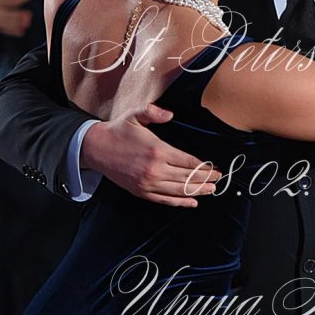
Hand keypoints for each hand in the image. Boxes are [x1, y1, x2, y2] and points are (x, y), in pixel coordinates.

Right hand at [81, 103, 221, 206]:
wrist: (95, 148)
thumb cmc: (118, 130)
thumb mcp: (135, 115)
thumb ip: (153, 112)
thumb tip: (170, 115)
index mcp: (157, 151)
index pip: (188, 162)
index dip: (205, 167)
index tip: (216, 168)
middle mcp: (154, 170)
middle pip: (187, 177)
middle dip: (206, 179)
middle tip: (218, 180)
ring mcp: (148, 183)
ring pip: (179, 190)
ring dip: (198, 191)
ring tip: (211, 190)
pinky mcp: (141, 191)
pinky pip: (165, 200)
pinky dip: (180, 202)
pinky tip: (192, 202)